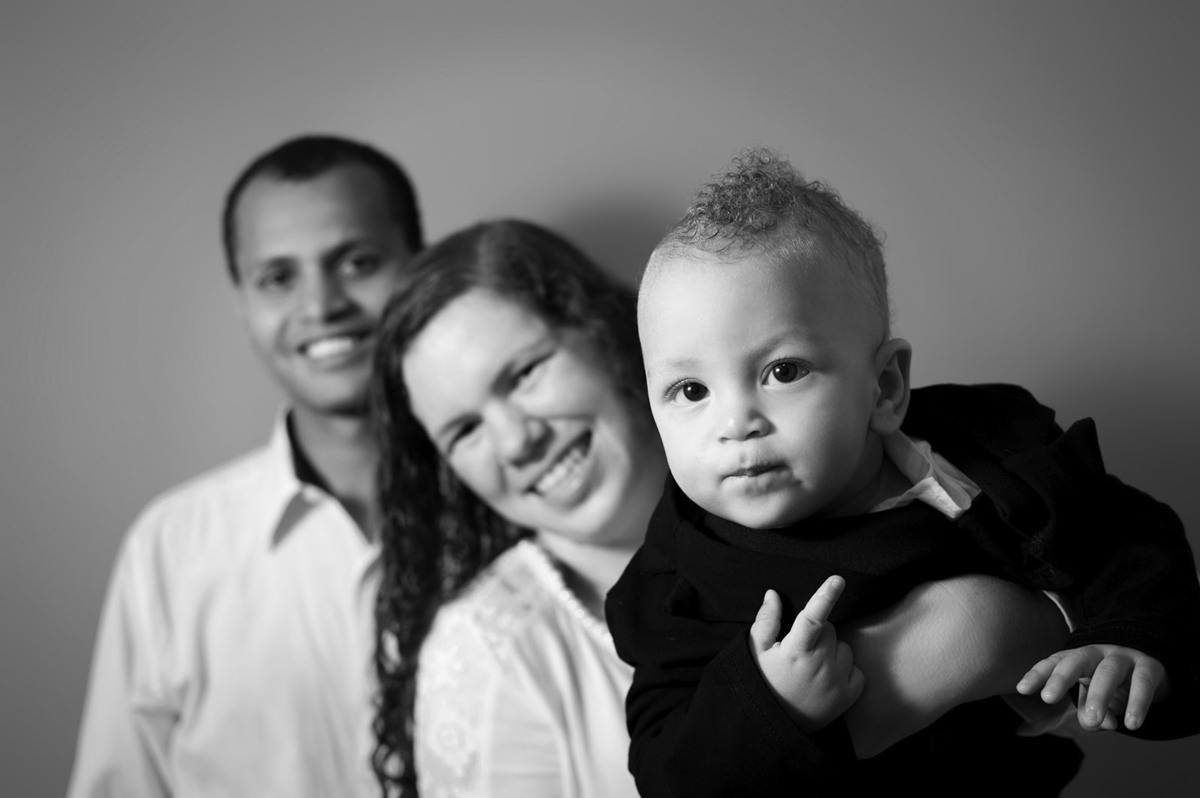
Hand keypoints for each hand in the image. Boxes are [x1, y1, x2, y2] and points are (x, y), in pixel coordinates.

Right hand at [749, 576, 863, 731]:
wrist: (776, 726)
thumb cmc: (764, 683)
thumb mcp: (756, 652)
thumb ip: (766, 620)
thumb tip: (773, 593)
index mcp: (795, 651)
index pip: (813, 618)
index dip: (825, 596)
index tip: (837, 579)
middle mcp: (820, 665)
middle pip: (830, 629)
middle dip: (818, 633)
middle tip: (801, 651)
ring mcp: (837, 682)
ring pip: (844, 648)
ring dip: (832, 651)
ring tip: (812, 669)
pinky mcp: (850, 696)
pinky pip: (856, 669)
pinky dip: (845, 670)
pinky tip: (827, 680)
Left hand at [1016, 644, 1168, 731]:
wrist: (1152, 663)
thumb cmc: (1111, 682)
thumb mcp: (1096, 696)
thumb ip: (1090, 708)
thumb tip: (1094, 723)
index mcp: (1078, 658)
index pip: (1054, 662)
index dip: (1038, 674)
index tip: (1022, 689)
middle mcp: (1097, 653)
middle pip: (1076, 660)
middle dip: (1060, 677)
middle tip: (1047, 697)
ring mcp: (1123, 657)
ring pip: (1108, 672)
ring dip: (1098, 696)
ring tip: (1091, 721)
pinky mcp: (1149, 666)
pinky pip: (1142, 682)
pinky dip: (1137, 703)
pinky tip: (1131, 724)